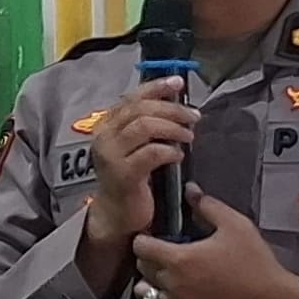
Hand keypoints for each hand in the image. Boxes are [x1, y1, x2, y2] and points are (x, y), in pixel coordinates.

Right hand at [73, 85, 198, 292]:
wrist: (118, 215)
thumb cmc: (133, 178)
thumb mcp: (137, 146)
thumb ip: (147, 125)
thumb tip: (176, 102)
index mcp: (107, 125)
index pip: (131, 97)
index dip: (156, 87)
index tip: (178, 82)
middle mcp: (104, 137)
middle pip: (140, 109)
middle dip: (172, 109)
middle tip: (194, 116)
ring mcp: (111, 156)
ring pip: (144, 126)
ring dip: (173, 128)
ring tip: (189, 135)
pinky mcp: (123, 175)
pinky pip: (151, 153)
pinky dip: (169, 151)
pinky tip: (179, 156)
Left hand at [130, 192, 298, 298]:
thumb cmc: (255, 264)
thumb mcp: (235, 225)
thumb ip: (208, 206)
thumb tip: (190, 190)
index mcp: (178, 259)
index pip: (140, 246)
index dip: (145, 237)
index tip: (155, 235)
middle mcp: (171, 285)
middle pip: (141, 267)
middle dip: (148, 257)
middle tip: (164, 252)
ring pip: (144, 293)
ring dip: (150, 282)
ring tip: (166, 275)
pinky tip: (171, 296)